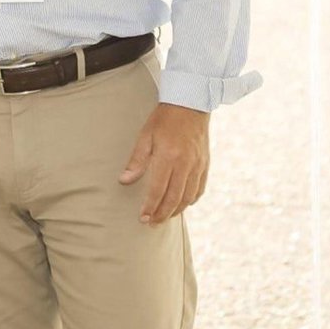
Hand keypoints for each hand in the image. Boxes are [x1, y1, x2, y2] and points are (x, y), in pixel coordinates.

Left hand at [118, 103, 209, 223]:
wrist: (190, 105)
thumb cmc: (163, 119)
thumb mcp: (145, 136)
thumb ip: (136, 160)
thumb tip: (124, 181)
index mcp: (168, 156)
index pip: (158, 189)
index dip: (150, 206)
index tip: (142, 218)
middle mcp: (186, 164)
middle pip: (174, 198)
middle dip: (162, 214)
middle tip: (151, 223)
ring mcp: (198, 165)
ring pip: (188, 197)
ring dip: (176, 210)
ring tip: (164, 217)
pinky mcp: (205, 164)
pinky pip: (199, 189)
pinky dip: (190, 200)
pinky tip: (182, 205)